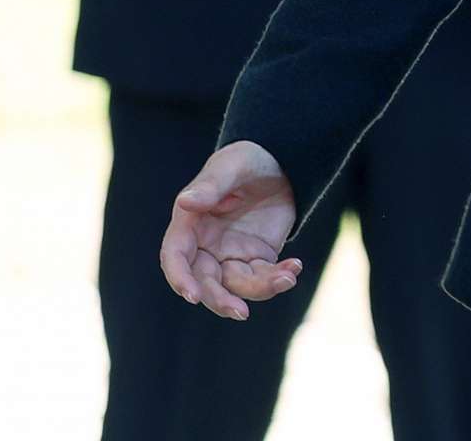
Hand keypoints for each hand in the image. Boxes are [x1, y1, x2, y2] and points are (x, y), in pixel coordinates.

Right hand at [158, 140, 303, 319]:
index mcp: (189, 224)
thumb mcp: (232, 165)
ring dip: (259, 289)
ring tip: (286, 278)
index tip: (192, 295)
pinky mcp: (256, 258)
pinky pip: (263, 276)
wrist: (281, 162)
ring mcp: (231, 254)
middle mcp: (206, 245)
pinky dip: (278, 276)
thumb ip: (211, 185)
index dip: (180, 278)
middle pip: (205, 282)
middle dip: (220, 300)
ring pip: (236, 285)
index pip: (176, 257)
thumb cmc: (248, 159)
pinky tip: (294, 267)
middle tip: (240, 312)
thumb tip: (186, 203)